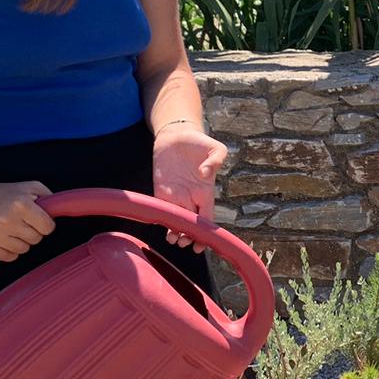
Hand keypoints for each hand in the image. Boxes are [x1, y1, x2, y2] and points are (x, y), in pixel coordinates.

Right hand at [0, 177, 54, 262]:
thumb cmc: (5, 193)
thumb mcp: (30, 187)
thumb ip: (49, 197)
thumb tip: (60, 211)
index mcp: (21, 205)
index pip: (48, 228)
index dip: (45, 224)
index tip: (38, 220)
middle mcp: (7, 219)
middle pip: (36, 240)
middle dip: (32, 232)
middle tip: (23, 224)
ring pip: (22, 250)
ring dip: (20, 242)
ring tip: (12, 230)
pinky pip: (7, 257)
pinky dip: (8, 251)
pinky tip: (4, 239)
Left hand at [152, 125, 227, 249]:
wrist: (176, 135)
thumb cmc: (198, 142)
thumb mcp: (215, 147)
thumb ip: (217, 159)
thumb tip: (206, 173)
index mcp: (205, 192)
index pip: (207, 217)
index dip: (206, 231)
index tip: (203, 242)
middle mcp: (191, 197)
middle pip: (191, 224)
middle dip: (189, 236)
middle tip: (185, 243)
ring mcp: (176, 195)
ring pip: (176, 221)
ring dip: (175, 232)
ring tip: (173, 239)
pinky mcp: (161, 191)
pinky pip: (162, 209)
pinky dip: (162, 221)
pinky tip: (163, 229)